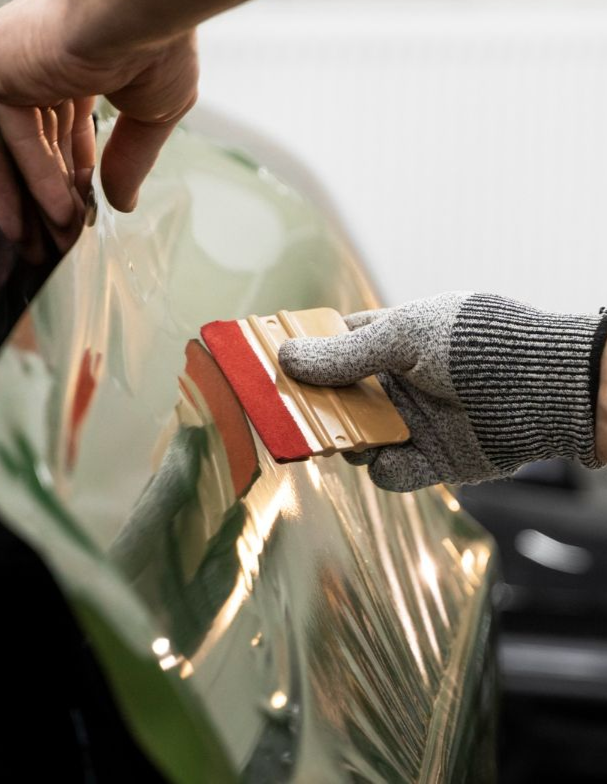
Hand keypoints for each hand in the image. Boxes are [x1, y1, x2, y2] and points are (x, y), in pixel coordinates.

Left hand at [0, 0, 197, 212]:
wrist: (140, 10)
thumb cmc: (158, 42)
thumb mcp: (155, 111)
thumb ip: (132, 155)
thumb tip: (123, 204)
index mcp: (71, 52)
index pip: (65, 119)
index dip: (78, 165)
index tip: (87, 204)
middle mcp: (34, 54)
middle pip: (41, 134)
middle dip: (57, 187)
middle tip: (68, 231)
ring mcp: (8, 59)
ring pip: (25, 141)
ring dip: (46, 193)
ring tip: (63, 235)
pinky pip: (15, 136)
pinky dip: (37, 177)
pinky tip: (61, 212)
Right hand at [279, 292, 606, 491]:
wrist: (545, 390)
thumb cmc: (478, 345)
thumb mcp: (406, 338)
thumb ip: (345, 354)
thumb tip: (285, 357)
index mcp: (391, 339)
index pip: (333, 343)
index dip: (301, 354)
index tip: (267, 365)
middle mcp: (398, 382)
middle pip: (336, 397)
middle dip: (314, 407)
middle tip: (288, 415)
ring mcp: (413, 421)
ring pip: (357, 439)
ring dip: (348, 441)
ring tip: (348, 438)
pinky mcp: (432, 459)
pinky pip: (391, 472)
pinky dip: (389, 469)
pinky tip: (396, 456)